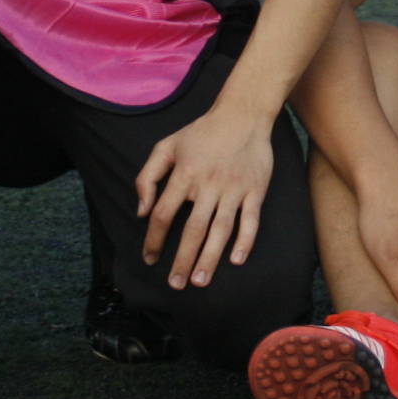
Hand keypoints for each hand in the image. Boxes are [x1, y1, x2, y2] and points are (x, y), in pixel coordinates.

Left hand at [136, 107, 276, 289]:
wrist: (243, 115)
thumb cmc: (201, 133)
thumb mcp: (166, 146)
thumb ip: (147, 177)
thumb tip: (141, 211)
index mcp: (184, 174)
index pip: (163, 214)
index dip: (153, 239)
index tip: (150, 258)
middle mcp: (208, 184)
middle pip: (192, 229)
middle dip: (183, 260)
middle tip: (176, 284)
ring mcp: (234, 188)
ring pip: (221, 229)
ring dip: (210, 257)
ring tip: (201, 281)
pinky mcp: (255, 190)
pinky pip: (251, 220)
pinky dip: (245, 241)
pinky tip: (236, 260)